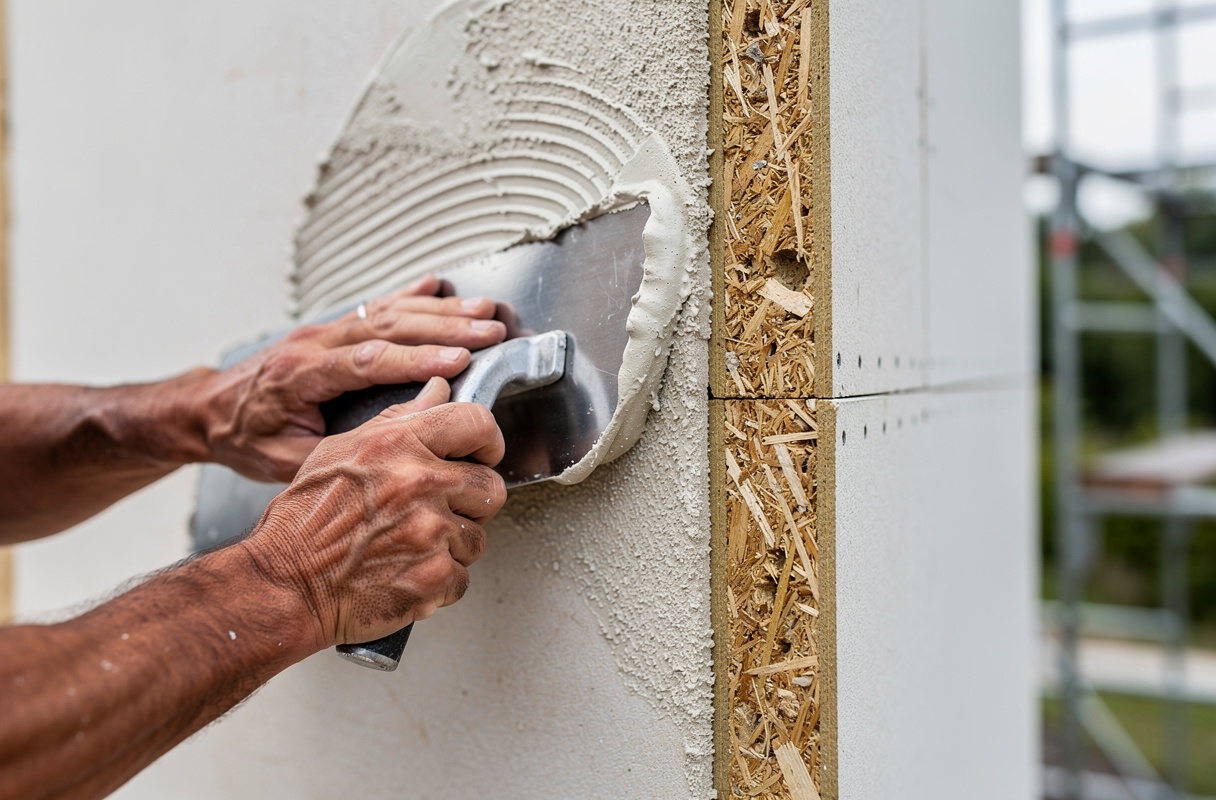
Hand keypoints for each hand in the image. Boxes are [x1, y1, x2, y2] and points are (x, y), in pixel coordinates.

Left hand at [199, 275, 506, 481]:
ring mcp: (325, 330)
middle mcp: (315, 342)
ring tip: (484, 310)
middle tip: (489, 330)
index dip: (416, 360)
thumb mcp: (281, 460)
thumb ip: (335, 451)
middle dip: (445, 327)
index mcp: (301, 374)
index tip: (458, 361)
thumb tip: (391, 447)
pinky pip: (379, 307)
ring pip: (390, 312)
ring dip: (441, 310)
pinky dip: (412, 295)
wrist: (211, 410)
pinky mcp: (333, 329)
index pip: (367, 361)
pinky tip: (438, 287)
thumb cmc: (243, 436)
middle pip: (389, 326)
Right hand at [240, 388, 506, 648]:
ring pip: (478, 538)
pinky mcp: (434, 578)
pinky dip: (438, 583)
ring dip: (452, 547)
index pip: (477, 423)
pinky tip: (405, 574)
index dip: (488, 441)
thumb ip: (398, 418)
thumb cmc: (304, 520)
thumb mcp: (342, 450)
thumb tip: (438, 389)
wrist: (285, 584)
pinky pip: (462, 578)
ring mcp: (430, 533)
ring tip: (409, 547)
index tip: (483, 454)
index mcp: (398, 445)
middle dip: (472, 503)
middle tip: (439, 512)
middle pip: (491, 487)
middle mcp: (419, 483)